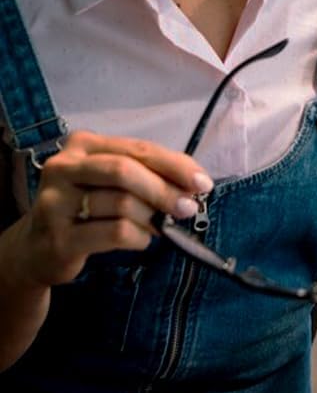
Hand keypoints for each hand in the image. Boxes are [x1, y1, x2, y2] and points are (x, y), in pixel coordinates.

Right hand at [4, 131, 212, 290]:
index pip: (138, 149)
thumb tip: (195, 185)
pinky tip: (140, 239)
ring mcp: (56, 203)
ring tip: (159, 226)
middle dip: (165, 190)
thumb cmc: (86, 207)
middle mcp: (64, 167)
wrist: (36, 248)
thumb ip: (148, 174)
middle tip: (188, 208)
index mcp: (82, 145)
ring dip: (152, 218)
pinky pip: (114, 232)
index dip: (175, 165)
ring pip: (122, 204)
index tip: (203, 182)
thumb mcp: (112, 182)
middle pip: (126, 171)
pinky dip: (138, 237)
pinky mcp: (58, 238)